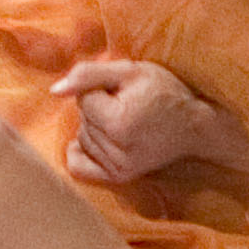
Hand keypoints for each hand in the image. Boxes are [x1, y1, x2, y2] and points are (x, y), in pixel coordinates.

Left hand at [51, 58, 248, 188]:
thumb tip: (54, 91)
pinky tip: (102, 140)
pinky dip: (84, 151)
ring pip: (83, 138)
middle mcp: (117, 149)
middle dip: (99, 108)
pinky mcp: (119, 178)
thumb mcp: (130, 70)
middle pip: (82, 120)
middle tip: (129, 106)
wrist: (194, 126)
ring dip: (96, 127)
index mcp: (118, 122)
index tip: (126, 91)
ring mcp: (118, 168)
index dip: (101, 88)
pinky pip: (79, 167)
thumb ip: (87, 74)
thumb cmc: (165, 92)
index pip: (83, 99)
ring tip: (126, 121)